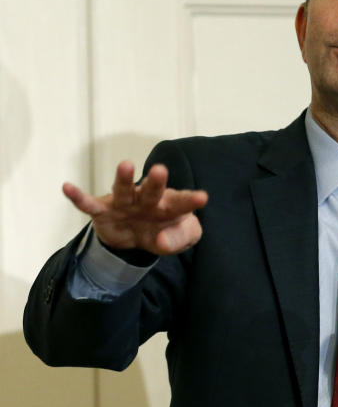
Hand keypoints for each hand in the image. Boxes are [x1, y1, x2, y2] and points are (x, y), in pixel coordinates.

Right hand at [62, 161, 208, 255]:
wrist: (134, 239)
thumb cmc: (163, 231)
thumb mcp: (178, 240)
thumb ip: (178, 239)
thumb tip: (161, 241)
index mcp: (170, 206)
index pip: (182, 204)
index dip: (190, 201)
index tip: (202, 198)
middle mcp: (147, 201)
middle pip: (153, 191)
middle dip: (156, 182)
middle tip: (160, 171)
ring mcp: (125, 204)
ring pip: (124, 190)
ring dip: (124, 179)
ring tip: (126, 165)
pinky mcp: (104, 211)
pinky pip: (89, 204)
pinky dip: (78, 197)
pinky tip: (67, 187)